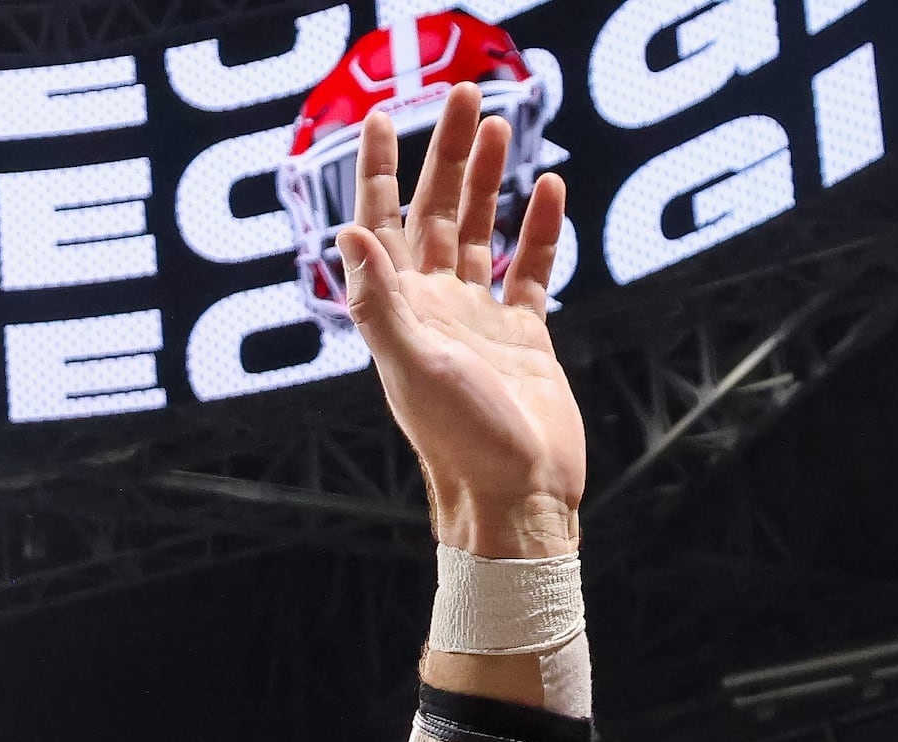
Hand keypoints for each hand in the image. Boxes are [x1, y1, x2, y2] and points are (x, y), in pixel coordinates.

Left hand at [340, 85, 583, 553]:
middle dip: (445, 154)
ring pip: (480, 233)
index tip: (379, 116)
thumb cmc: (458, 441)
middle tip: (463, 91)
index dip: (378, 171)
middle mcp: (433, 310)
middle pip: (434, 214)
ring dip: (488, 181)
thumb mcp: (411, 365)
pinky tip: (550, 189)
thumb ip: (378, 302)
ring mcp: (479, 321)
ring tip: (500, 124)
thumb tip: (347, 234)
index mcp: (399, 313)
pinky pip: (532, 270)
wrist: (515, 494)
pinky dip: (541, 230)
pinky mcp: (524, 337)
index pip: (381, 225)